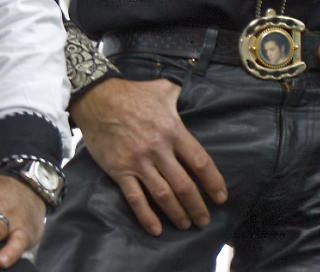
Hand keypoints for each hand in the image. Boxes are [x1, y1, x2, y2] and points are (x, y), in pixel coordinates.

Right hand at [70, 77, 226, 234]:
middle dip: (197, 206)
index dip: (213, 182)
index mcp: (173, 130)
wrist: (98, 99)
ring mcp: (139, 162)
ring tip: (186, 225)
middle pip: (184, 185)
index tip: (221, 197)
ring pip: (163, 195)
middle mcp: (159, 149)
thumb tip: (195, 96)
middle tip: (204, 220)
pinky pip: (135, 199)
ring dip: (177, 214)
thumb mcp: (164, 89)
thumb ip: (182, 96)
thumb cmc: (133, 93)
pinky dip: (146, 216)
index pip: (200, 162)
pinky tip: (156, 229)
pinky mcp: (120, 170)